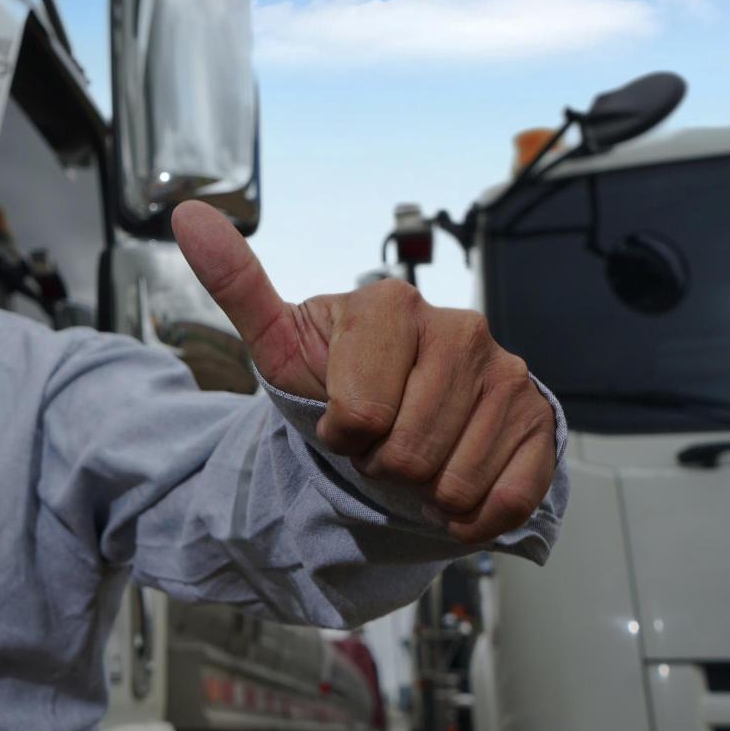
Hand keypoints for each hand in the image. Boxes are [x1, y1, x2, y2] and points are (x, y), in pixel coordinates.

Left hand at [171, 200, 556, 543]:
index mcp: (392, 304)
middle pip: (408, 453)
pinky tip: (456, 488)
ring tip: (417, 458)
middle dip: (383, 465)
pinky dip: (474, 515)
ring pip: (455, 481)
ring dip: (425, 491)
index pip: (361, 415)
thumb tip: (187, 215)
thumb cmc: (335, 383)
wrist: (396, 422)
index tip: (341, 420)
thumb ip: (236, 283)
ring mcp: (508, 373)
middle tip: (382, 442)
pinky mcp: (542, 420)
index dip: (341, 436)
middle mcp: (460, 329)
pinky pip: (507, 499)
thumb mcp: (280, 344)